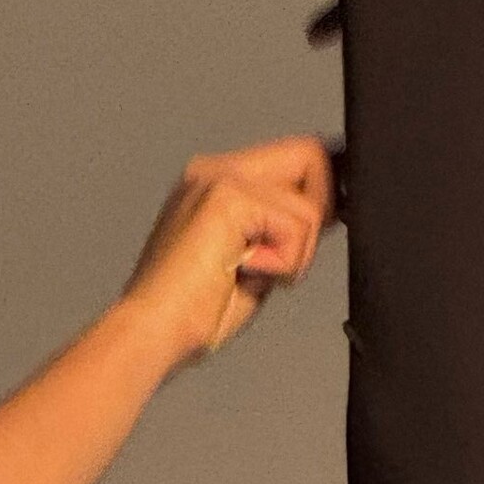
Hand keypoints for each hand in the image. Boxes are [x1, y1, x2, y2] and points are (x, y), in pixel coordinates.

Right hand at [120, 134, 337, 369]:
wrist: (154, 330)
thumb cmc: (195, 308)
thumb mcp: (257, 256)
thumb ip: (284, 225)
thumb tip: (329, 209)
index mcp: (218, 180)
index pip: (298, 157)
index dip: (320, 195)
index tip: (308, 236)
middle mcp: (215, 169)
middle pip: (312, 153)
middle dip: (316, 213)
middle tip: (283, 256)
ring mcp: (220, 177)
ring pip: (309, 204)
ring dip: (295, 254)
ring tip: (251, 272)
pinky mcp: (227, 196)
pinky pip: (296, 225)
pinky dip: (284, 262)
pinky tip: (246, 273)